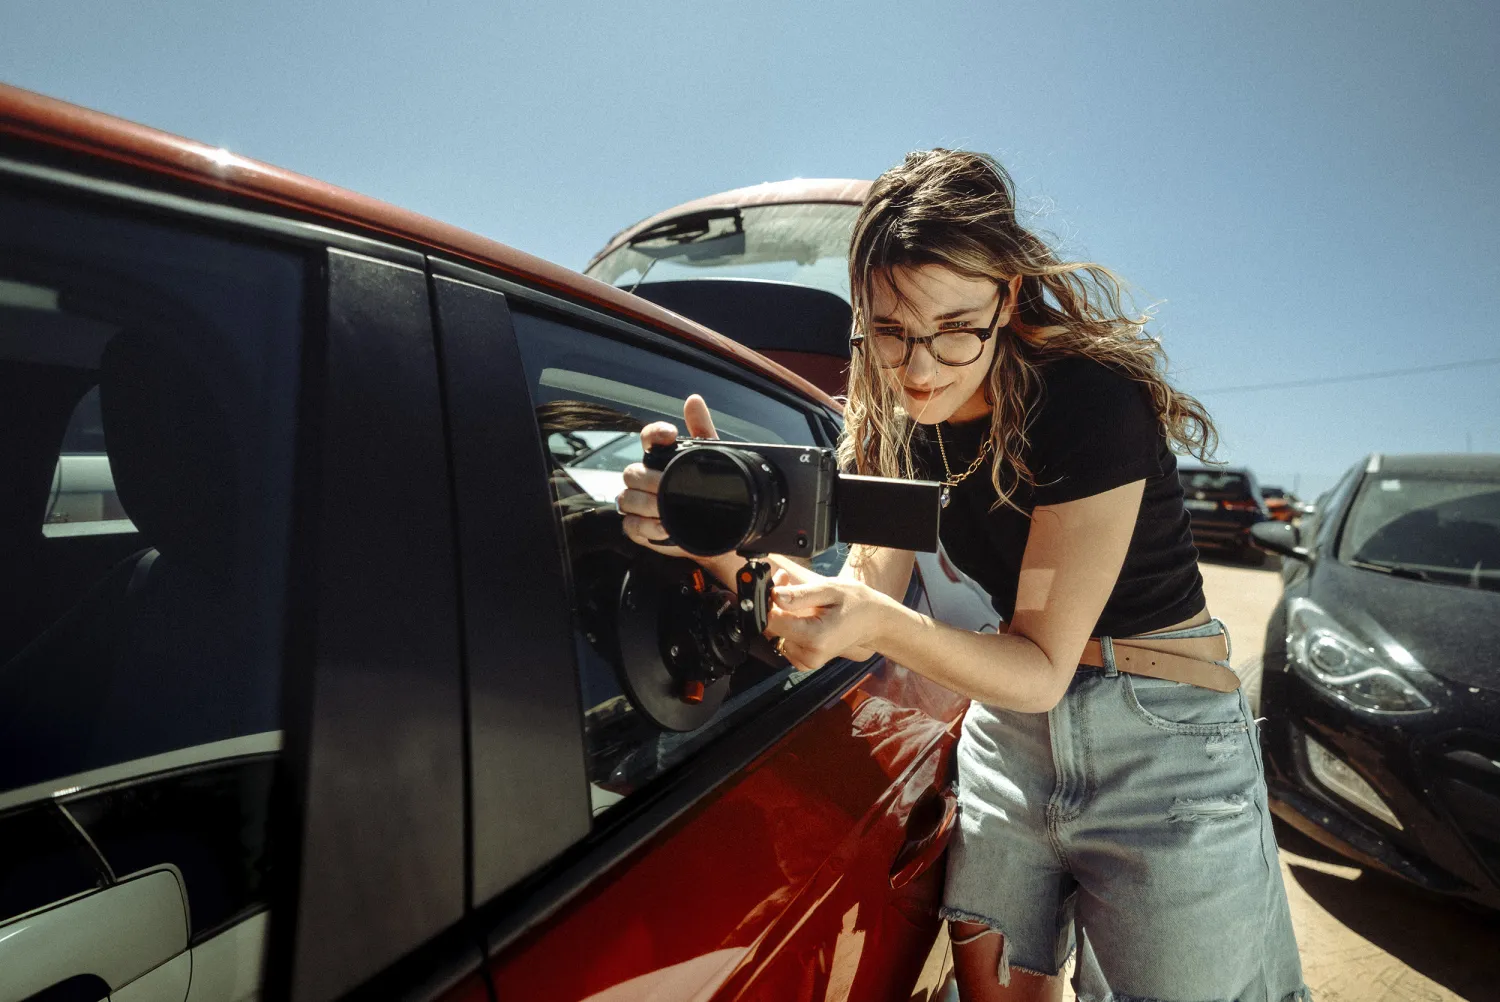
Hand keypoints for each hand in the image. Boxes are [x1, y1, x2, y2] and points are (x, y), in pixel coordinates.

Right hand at [618, 394, 717, 559]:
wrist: (723, 529)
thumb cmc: (713, 492)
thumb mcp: (714, 461)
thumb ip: (703, 430)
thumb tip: (693, 400)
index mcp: (663, 459)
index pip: (649, 439)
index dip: (654, 434)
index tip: (670, 434)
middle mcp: (648, 479)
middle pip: (632, 473)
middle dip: (649, 480)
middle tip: (665, 486)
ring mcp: (641, 505)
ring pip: (627, 498)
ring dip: (645, 504)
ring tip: (663, 510)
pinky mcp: (641, 529)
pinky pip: (630, 526)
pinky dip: (644, 527)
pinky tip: (662, 527)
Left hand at [767, 568, 885, 670]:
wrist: (874, 622)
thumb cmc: (856, 603)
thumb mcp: (830, 589)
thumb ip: (800, 595)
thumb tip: (774, 595)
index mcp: (814, 637)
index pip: (771, 621)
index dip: (769, 600)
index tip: (781, 584)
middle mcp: (809, 655)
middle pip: (771, 628)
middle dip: (775, 605)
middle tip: (789, 584)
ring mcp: (807, 661)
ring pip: (775, 635)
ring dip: (782, 616)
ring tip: (802, 601)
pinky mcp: (804, 662)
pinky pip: (783, 642)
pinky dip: (788, 628)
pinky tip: (803, 617)